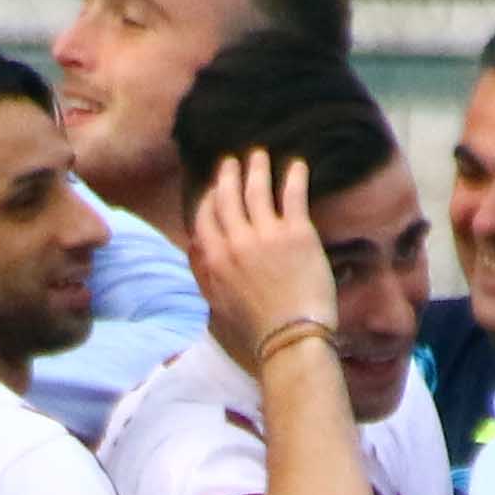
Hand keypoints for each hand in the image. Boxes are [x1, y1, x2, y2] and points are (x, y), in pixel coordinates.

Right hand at [187, 147, 337, 376]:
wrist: (291, 338)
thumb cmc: (255, 329)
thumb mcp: (217, 303)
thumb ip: (204, 272)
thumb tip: (195, 247)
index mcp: (215, 259)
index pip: (205, 217)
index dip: (208, 198)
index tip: (214, 189)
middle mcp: (236, 242)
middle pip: (228, 197)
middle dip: (228, 175)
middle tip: (232, 161)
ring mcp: (267, 235)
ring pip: (256, 190)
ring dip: (256, 168)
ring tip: (259, 155)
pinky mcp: (297, 234)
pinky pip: (292, 196)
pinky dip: (295, 177)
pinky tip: (298, 165)